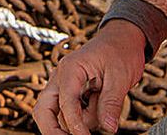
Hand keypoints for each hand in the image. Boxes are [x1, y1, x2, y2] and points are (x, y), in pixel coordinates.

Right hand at [33, 20, 151, 134]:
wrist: (122, 40)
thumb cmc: (121, 52)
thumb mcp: (121, 77)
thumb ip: (111, 103)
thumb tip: (108, 128)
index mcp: (70, 69)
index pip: (65, 103)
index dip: (75, 125)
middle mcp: (61, 78)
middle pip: (43, 110)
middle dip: (53, 131)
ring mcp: (63, 86)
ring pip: (59, 116)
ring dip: (80, 121)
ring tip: (103, 103)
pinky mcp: (70, 94)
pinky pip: (70, 114)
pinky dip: (84, 118)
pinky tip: (99, 103)